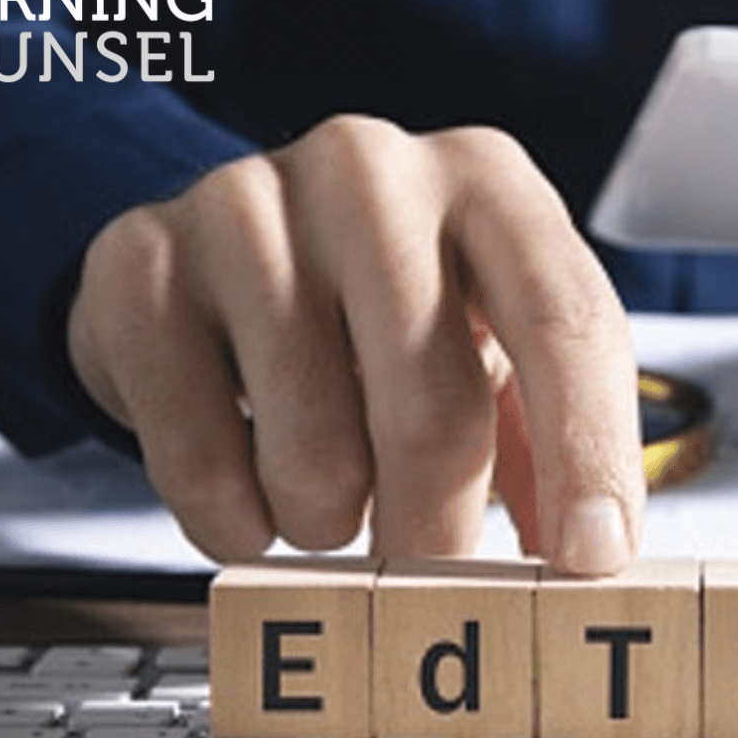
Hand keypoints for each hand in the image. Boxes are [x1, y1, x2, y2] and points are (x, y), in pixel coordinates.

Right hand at [66, 115, 644, 574]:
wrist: (215, 253)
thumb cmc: (382, 309)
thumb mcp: (489, 347)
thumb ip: (549, 445)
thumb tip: (596, 567)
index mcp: (488, 183)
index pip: (566, 320)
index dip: (588, 451)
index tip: (590, 556)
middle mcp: (370, 171)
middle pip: (435, 409)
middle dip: (436, 529)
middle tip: (425, 564)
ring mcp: (245, 207)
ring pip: (314, 450)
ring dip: (328, 521)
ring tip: (326, 490)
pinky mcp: (141, 268)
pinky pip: (199, 459)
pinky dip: (233, 520)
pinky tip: (247, 489)